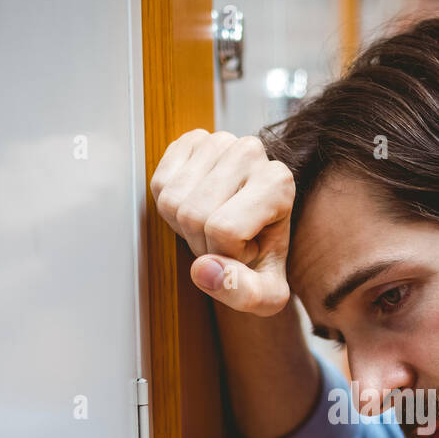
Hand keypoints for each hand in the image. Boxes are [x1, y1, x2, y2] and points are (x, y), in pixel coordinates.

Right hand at [150, 129, 294, 315]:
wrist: (254, 236)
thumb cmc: (262, 264)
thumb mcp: (268, 295)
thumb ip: (246, 295)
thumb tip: (204, 270)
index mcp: (279, 182)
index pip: (224, 230)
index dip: (227, 255)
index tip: (247, 252)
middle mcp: (251, 151)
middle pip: (194, 215)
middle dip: (203, 243)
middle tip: (226, 243)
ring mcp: (219, 141)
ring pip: (172, 201)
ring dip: (185, 226)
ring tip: (213, 227)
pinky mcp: (191, 142)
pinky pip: (159, 184)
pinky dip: (170, 206)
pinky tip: (196, 207)